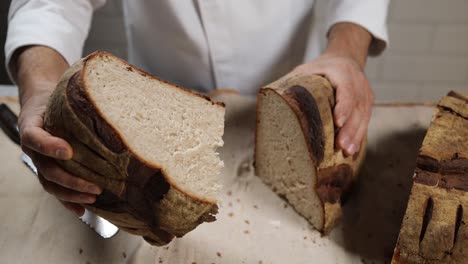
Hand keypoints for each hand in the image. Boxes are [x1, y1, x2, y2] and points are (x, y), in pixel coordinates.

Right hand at [14, 46, 101, 215]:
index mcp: (32, 125)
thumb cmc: (55, 97)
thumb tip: (115, 90)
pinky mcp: (50, 169)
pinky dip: (68, 202)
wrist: (43, 101)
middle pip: (46, 169)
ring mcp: (40, 160)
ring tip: (93, 198)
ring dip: (71, 194)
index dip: (49, 146)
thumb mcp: (61, 92)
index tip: (68, 151)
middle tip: (93, 187)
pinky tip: (83, 211)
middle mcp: (34, 146)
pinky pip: (56, 189)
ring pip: (50, 183)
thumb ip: (78, 95)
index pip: (35, 137)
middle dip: (70, 180)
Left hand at [288, 53, 373, 155]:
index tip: (338, 121)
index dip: (344, 107)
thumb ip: (294, 81)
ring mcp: (365, 93)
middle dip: (350, 128)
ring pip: (364, 115)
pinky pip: (366, 120)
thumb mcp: (306, 69)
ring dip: (356, 135)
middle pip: (357, 107)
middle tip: (342, 146)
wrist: (345, 58)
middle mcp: (357, 82)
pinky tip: (353, 149)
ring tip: (348, 152)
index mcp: (342, 72)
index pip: (346, 90)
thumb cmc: (322, 67)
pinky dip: (359, 135)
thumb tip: (274, 99)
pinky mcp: (368, 102)